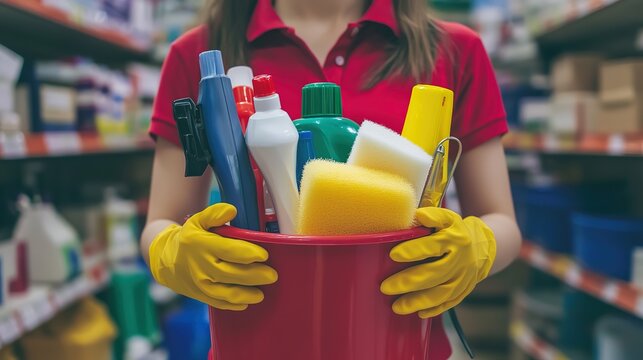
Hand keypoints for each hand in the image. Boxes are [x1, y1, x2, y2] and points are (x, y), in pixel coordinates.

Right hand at [148, 203, 277, 309]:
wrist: (165, 259)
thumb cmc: (190, 237)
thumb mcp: (198, 220)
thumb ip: (215, 213)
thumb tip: (232, 211)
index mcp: (201, 244)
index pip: (230, 250)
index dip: (249, 254)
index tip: (264, 255)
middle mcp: (201, 266)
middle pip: (232, 274)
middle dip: (255, 276)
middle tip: (272, 275)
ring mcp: (201, 283)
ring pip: (227, 293)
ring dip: (247, 294)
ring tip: (262, 293)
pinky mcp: (201, 296)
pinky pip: (220, 303)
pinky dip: (235, 304)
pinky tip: (247, 301)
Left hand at [380, 207, 495, 317]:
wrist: (483, 246)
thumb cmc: (456, 230)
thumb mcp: (447, 218)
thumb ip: (433, 216)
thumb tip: (418, 215)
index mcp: (455, 239)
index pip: (432, 246)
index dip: (413, 251)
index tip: (393, 255)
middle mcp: (461, 260)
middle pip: (434, 274)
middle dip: (408, 282)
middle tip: (385, 287)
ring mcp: (464, 278)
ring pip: (441, 293)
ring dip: (418, 302)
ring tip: (396, 307)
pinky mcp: (464, 290)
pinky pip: (449, 303)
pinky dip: (434, 309)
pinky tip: (418, 314)